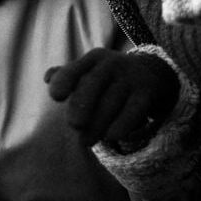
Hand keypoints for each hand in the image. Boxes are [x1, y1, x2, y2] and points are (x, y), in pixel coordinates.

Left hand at [46, 48, 179, 146]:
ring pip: (111, 101)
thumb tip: (48, 77)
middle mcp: (112, 64)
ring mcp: (130, 78)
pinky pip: (134, 109)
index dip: (65, 80)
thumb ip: (68, 75)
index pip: (75, 68)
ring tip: (85, 142)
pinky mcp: (146, 93)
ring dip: (97, 123)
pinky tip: (111, 137)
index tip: (55, 96)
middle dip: (82, 103)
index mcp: (94, 59)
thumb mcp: (91, 71)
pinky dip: (122, 123)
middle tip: (73, 124)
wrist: (152, 72)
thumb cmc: (110, 77)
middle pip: (93, 83)